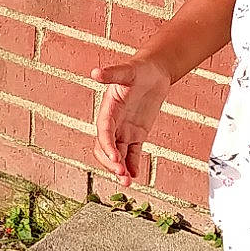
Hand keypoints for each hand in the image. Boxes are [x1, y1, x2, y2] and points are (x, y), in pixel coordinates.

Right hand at [91, 56, 172, 186]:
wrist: (154, 71)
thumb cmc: (139, 68)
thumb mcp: (127, 70)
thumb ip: (112, 74)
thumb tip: (95, 73)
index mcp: (108, 109)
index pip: (104, 132)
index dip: (107, 146)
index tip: (115, 159)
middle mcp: (113, 122)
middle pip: (106, 148)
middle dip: (111, 162)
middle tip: (121, 174)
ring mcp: (124, 130)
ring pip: (118, 154)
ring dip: (120, 169)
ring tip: (127, 182)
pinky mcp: (136, 134)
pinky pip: (133, 153)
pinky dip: (133, 165)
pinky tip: (136, 176)